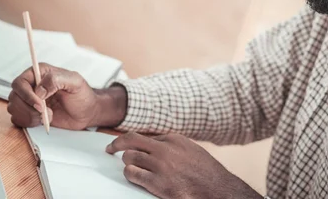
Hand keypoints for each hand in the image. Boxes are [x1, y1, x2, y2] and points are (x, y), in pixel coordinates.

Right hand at [7, 63, 126, 129]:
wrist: (86, 112)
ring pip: (14, 109)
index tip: (40, 104)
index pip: (20, 82)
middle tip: (47, 112)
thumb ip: (56, 80)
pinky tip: (43, 120)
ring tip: (48, 115)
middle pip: (15, 97)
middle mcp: (31, 85)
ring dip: (30, 116)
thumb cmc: (82, 95)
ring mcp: (29, 100)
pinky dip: (29, 122)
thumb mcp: (75, 82)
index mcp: (40, 73)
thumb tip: (39, 90)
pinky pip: (17, 119)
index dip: (26, 95)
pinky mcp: (29, 113)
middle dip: (30, 109)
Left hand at [106, 132, 261, 198]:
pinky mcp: (157, 183)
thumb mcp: (191, 150)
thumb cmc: (206, 172)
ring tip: (129, 167)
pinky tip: (134, 177)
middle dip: (117, 144)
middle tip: (110, 149)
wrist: (217, 189)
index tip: (126, 145)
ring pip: (129, 157)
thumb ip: (173, 146)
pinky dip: (130, 174)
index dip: (134, 142)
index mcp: (174, 139)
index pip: (145, 137)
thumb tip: (156, 145)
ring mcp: (160, 166)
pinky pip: (132, 174)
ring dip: (126, 163)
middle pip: (131, 140)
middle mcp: (165, 149)